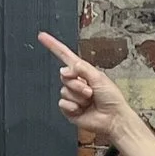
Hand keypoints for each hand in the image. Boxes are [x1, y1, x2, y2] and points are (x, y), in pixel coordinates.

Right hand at [39, 31, 141, 145]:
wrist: (112, 118)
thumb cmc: (111, 98)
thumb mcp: (98, 77)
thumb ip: (82, 68)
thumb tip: (66, 68)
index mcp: (83, 72)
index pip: (65, 56)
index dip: (53, 46)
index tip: (42, 36)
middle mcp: (76, 83)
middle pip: (64, 76)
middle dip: (77, 84)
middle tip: (90, 91)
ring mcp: (72, 96)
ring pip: (64, 91)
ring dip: (77, 96)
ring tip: (89, 101)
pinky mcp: (69, 109)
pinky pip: (62, 103)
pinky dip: (72, 107)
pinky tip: (82, 110)